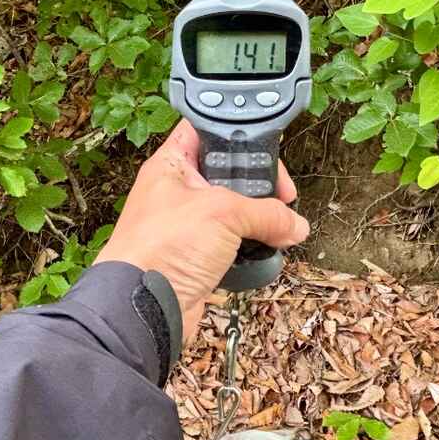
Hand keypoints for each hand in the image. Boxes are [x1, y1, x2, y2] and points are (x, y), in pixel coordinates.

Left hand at [95, 120, 308, 340]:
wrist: (144, 307)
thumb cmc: (161, 249)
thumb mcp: (223, 214)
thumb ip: (266, 213)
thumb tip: (294, 224)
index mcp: (172, 166)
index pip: (207, 132)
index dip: (238, 137)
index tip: (267, 151)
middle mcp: (179, 192)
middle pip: (230, 176)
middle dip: (259, 187)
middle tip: (281, 197)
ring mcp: (188, 227)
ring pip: (235, 215)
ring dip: (259, 223)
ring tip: (278, 230)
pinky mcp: (197, 258)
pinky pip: (233, 247)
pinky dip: (251, 251)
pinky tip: (265, 254)